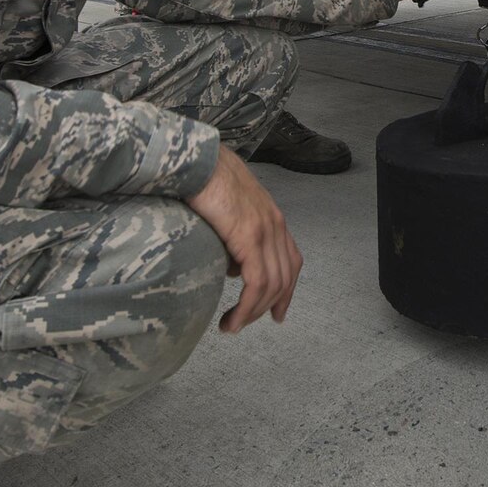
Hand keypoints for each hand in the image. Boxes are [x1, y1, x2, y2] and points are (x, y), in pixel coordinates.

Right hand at [185, 146, 302, 330]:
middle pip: (285, 277)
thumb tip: (233, 267)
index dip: (287, 290)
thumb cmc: (204, 180)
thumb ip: (235, 237)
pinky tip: (233, 318)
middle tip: (246, 324)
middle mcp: (275, 224)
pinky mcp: (249, 236)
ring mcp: (265, 230)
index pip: (291, 260)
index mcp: (272, 216)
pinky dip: (248, 306)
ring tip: (231, 326)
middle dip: (270, 306)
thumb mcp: (227, 211)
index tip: (277, 312)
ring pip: (272, 285)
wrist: (196, 160)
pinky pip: (257, 282)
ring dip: (252, 312)